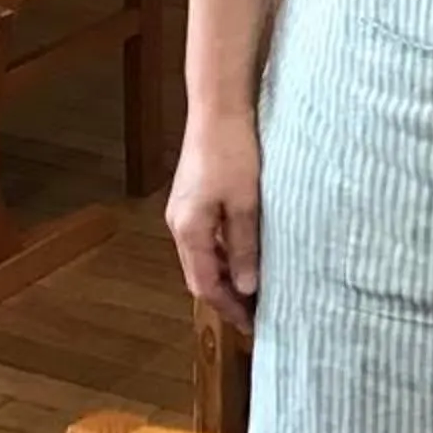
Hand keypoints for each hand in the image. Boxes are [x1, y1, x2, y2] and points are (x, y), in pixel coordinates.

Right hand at [166, 103, 263, 329]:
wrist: (218, 107)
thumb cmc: (234, 151)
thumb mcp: (246, 203)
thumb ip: (246, 247)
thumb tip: (247, 288)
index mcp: (189, 230)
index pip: (206, 285)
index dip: (229, 308)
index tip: (251, 325)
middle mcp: (179, 224)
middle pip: (200, 274)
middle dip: (226, 297)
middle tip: (254, 314)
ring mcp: (183, 210)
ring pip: (203, 256)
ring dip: (226, 274)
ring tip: (253, 289)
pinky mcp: (192, 197)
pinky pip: (206, 236)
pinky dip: (224, 252)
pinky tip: (245, 252)